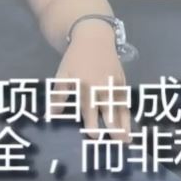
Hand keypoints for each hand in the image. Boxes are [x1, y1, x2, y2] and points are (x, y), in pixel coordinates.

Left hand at [55, 22, 130, 140]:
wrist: (94, 37)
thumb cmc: (75, 59)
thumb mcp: (62, 75)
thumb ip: (58, 96)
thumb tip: (52, 116)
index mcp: (85, 86)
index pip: (90, 108)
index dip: (92, 123)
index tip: (94, 137)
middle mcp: (102, 86)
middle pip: (110, 109)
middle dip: (115, 126)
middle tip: (119, 142)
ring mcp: (114, 83)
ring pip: (121, 106)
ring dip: (125, 123)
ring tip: (128, 139)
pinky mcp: (122, 80)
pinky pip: (125, 99)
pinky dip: (127, 112)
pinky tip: (129, 124)